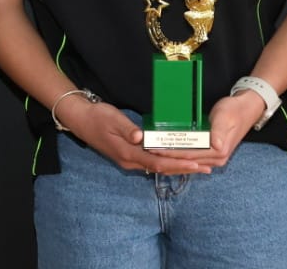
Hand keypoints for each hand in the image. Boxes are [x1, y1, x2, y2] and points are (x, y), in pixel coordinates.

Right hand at [53, 94, 209, 175]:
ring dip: (178, 167)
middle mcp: (130, 161)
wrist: (81, 120)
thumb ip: (127, 129)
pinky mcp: (129, 155)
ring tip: (197, 167)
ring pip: (158, 167)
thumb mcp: (112, 119)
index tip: (196, 165)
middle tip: (205, 169)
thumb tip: (141, 137)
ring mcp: (129, 160)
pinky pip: (153, 162)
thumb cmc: (98, 117)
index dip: (178, 164)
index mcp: (128, 154)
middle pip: (162, 168)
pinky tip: (177, 160)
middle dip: (184, 169)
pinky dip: (167, 162)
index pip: (158, 162)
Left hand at [148, 91, 264, 168]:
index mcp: (218, 151)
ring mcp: (214, 158)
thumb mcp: (225, 117)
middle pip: (186, 160)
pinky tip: (166, 153)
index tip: (154, 147)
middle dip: (166, 156)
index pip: (189, 155)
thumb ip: (219, 130)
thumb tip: (216, 144)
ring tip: (152, 151)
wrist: (246, 109)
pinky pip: (191, 157)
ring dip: (170, 157)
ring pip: (187, 161)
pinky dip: (178, 155)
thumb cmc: (234, 110)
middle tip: (147, 149)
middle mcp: (216, 159)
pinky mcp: (211, 153)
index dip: (170, 152)